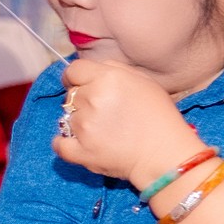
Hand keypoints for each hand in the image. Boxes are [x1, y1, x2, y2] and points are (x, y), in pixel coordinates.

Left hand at [53, 58, 206, 187]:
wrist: (165, 154)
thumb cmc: (159, 116)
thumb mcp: (143, 81)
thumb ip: (114, 70)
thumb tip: (93, 71)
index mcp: (107, 78)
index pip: (73, 71)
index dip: (74, 77)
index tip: (78, 84)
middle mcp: (92, 99)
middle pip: (70, 94)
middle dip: (81, 101)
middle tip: (101, 112)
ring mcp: (84, 126)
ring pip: (66, 118)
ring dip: (78, 122)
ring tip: (101, 130)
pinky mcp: (80, 151)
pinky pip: (58, 144)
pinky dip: (63, 144)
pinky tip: (77, 143)